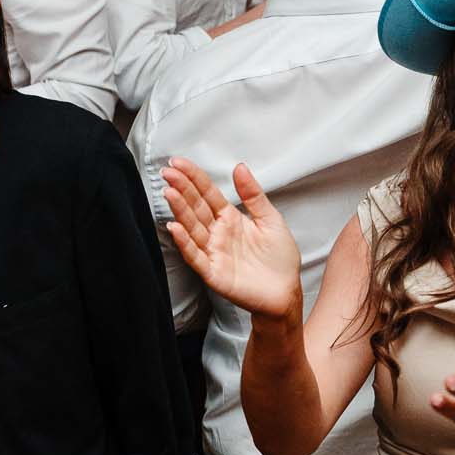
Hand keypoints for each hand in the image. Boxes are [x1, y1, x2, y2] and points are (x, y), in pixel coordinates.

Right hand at [160, 158, 304, 320]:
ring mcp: (213, 252)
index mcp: (230, 218)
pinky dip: (184, 242)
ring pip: (192, 228)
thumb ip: (253, 195)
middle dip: (181, 189)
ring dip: (180, 211)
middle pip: (195, 207)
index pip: (207, 193)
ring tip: (169, 193)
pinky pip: (195, 256)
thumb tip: (240, 167)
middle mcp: (217, 233)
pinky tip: (175, 227)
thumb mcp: (271, 219)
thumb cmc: (280, 259)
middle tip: (168, 172)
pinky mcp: (213, 272)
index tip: (178, 162)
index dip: (193, 177)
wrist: (286, 292)